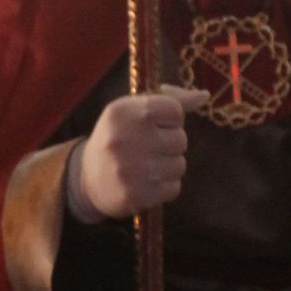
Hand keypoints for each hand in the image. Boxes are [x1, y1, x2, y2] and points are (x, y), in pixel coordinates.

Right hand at [71, 86, 205, 220]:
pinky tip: (147, 182)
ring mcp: (130, 168)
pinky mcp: (136, 194)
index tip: (154, 126)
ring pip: (180, 164)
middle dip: (170, 144)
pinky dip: (165, 186)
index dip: (170, 120)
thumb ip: (170, 101)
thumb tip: (204, 96)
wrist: (86, 178)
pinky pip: (174, 188)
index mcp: (123, 111)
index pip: (175, 110)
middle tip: (147, 148)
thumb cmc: (118, 137)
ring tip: (146, 166)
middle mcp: (125, 138)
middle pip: (180, 139)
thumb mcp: (134, 111)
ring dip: (169, 167)